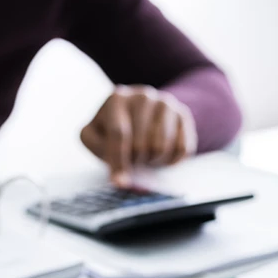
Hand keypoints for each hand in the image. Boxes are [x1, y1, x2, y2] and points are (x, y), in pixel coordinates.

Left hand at [80, 85, 197, 186]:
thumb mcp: (94, 137)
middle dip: (135, 161)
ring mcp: (165, 103)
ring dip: (152, 161)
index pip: (119, 134)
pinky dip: (170, 160)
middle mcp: (143, 96)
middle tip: (132, 159)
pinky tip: (161, 154)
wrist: (137, 115)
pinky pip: (182, 148)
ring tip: (145, 154)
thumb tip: (120, 180)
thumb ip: (100, 152)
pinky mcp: (182, 114)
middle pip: (141, 144)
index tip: (119, 181)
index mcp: (117, 99)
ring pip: (162, 147)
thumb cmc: (112, 129)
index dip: (119, 161)